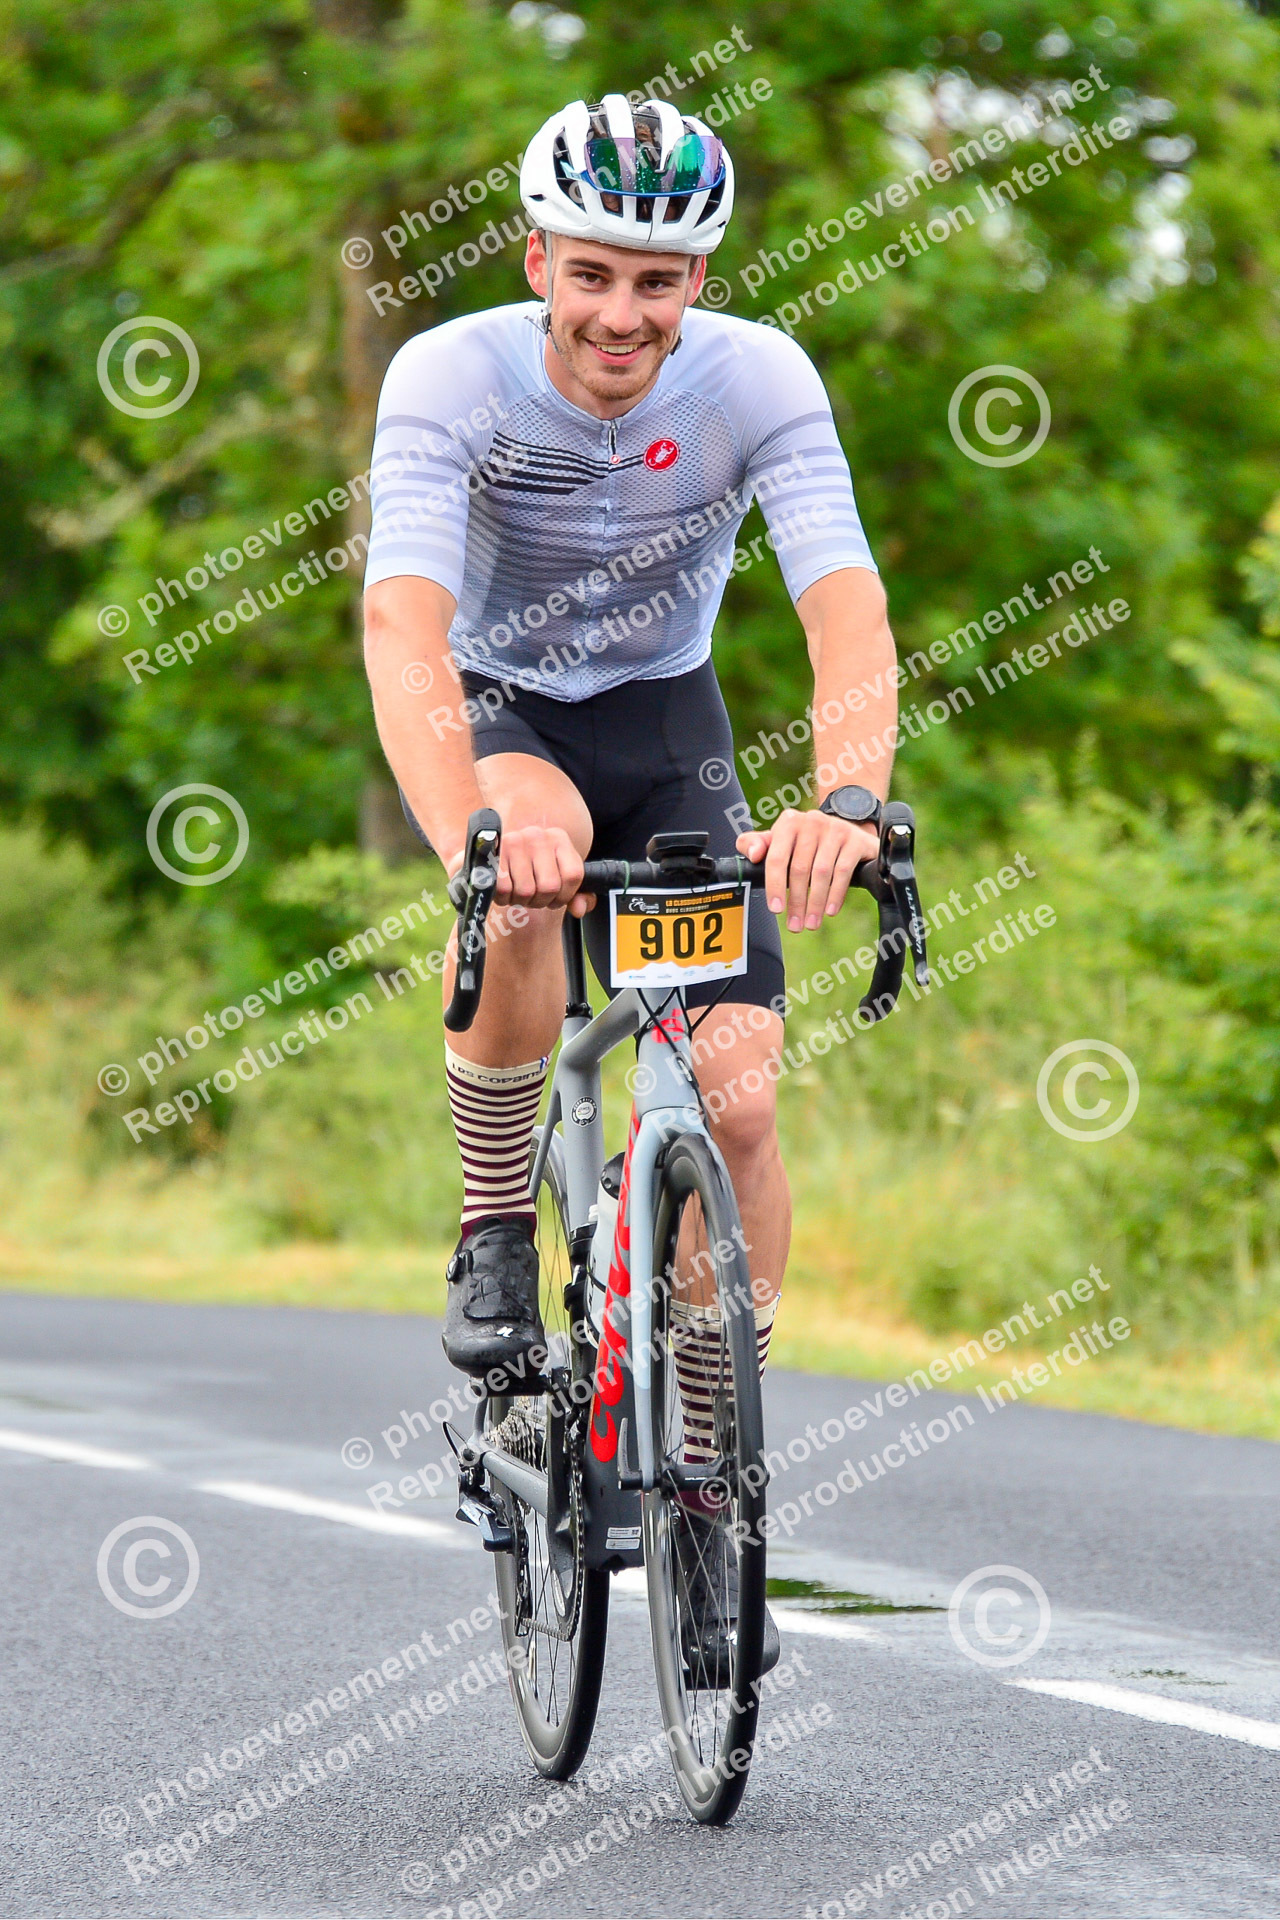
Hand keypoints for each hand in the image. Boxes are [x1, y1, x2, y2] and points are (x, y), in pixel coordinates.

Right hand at [450, 823, 590, 915]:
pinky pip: (504, 889)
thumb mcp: (557, 879)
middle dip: (540, 901)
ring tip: (515, 891)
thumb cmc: (527, 871)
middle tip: (530, 897)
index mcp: (559, 838)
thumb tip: (579, 909)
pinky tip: (502, 890)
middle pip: (550, 886)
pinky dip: (503, 897)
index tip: (554, 899)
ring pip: (526, 890)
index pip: (573, 875)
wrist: (486, 859)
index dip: (564, 896)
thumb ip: (578, 897)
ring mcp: (514, 841)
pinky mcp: (492, 853)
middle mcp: (537, 835)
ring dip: (520, 900)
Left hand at [737, 808, 878, 931]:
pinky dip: (835, 894)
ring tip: (811, 923)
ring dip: (815, 903)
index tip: (776, 910)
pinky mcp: (855, 839)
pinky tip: (830, 910)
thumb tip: (753, 855)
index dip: (775, 886)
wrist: (847, 832)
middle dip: (797, 902)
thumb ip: (756, 845)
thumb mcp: (779, 840)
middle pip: (800, 869)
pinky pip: (843, 871)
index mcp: (788, 822)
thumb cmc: (806, 842)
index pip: (776, 858)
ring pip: (822, 873)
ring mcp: (835, 829)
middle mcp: (811, 822)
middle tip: (796, 925)